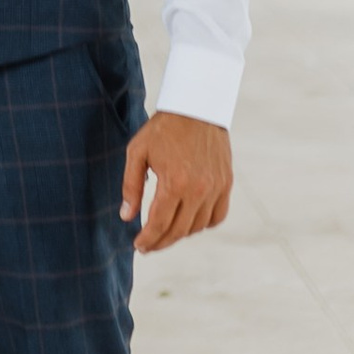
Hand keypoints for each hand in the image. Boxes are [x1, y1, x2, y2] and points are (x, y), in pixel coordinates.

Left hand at [121, 112, 231, 253]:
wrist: (196, 107)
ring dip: (181, 234)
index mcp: (174, 182)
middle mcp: (199, 189)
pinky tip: (189, 222)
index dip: (148, 240)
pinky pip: (218, 216)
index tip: (138, 246)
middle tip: (148, 246)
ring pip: (198, 227)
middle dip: (161, 242)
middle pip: (180, 231)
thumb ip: (131, 186)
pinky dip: (203, 224)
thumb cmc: (163, 128)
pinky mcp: (227, 183)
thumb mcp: (137, 152)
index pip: (160, 224)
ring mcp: (216, 187)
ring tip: (165, 232)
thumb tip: (126, 217)